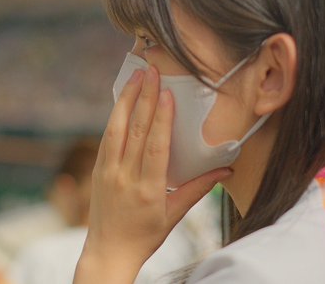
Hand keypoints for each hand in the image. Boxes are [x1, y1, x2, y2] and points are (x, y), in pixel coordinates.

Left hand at [74, 65, 231, 283]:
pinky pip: (107, 137)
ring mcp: (107, 172)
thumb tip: (226, 170)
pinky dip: (115, 116)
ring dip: (126, 100)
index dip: (161, 118)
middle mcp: (125, 177)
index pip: (155, 147)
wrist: (108, 252)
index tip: (167, 94)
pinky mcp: (98, 169)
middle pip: (135, 131)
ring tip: (136, 77)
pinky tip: (122, 100)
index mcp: (148, 190)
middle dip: (144, 98)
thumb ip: (199, 190)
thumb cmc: (145, 235)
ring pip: (116, 129)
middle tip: (152, 72)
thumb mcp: (175, 215)